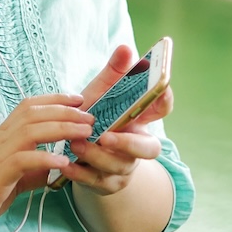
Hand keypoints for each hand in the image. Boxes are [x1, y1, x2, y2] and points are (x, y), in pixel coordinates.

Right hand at [0, 93, 92, 231]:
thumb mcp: (7, 182)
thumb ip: (28, 174)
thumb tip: (50, 172)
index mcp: (1, 139)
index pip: (28, 107)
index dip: (54, 100)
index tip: (78, 100)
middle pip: (34, 114)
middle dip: (65, 111)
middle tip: (90, 116)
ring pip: (30, 131)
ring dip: (61, 129)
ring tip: (84, 133)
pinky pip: (21, 161)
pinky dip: (44, 159)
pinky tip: (62, 163)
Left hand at [60, 45, 174, 195]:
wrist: (77, 153)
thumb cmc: (94, 118)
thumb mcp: (102, 94)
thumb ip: (114, 73)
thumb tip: (125, 48)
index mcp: (141, 120)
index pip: (162, 108)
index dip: (165, 99)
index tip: (161, 87)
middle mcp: (137, 145)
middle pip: (149, 149)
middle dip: (129, 144)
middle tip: (106, 136)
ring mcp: (123, 167)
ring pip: (118, 166)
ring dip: (97, 156)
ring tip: (75, 144)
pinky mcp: (106, 184)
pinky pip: (97, 182)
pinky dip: (81, 174)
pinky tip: (66, 165)